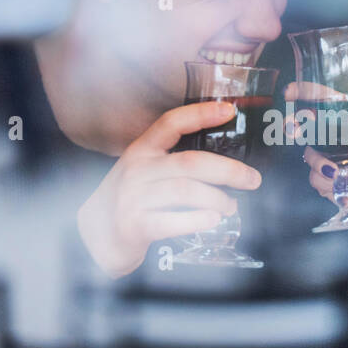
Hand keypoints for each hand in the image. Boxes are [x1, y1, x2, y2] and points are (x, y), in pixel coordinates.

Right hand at [77, 101, 262, 277]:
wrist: (95, 237)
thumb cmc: (130, 202)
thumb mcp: (144, 173)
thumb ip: (174, 164)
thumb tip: (226, 166)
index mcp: (141, 150)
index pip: (171, 122)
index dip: (201, 113)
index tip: (229, 110)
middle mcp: (136, 170)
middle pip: (190, 162)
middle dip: (228, 170)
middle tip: (252, 180)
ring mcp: (132, 197)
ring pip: (185, 190)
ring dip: (217, 199)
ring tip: (231, 207)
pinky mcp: (134, 225)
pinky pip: (172, 221)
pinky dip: (197, 220)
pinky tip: (213, 220)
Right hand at [286, 82, 347, 219]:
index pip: (328, 101)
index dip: (306, 92)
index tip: (290, 92)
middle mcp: (340, 138)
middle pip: (308, 125)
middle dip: (295, 126)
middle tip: (293, 129)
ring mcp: (332, 158)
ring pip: (310, 155)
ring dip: (317, 163)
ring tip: (335, 173)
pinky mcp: (329, 180)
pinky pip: (316, 178)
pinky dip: (325, 182)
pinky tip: (340, 185)